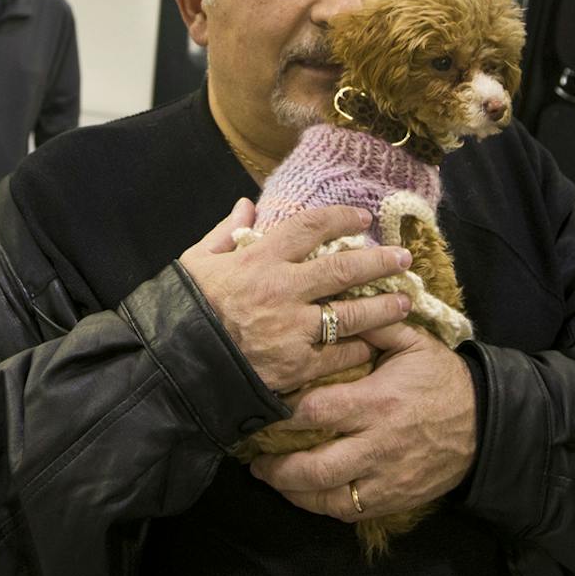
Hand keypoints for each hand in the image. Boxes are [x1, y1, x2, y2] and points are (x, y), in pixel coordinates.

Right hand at [179, 199, 412, 394]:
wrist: (170, 369)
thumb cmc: (180, 312)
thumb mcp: (196, 263)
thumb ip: (225, 233)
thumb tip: (246, 207)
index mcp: (259, 258)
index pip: (310, 227)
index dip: (341, 218)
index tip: (363, 218)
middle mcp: (283, 289)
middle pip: (344, 268)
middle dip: (379, 262)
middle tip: (403, 260)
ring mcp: (293, 330)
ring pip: (352, 314)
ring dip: (383, 309)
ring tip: (404, 303)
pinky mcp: (296, 367)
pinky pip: (339, 356)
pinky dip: (359, 350)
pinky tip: (374, 346)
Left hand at [248, 320, 476, 520]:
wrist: (486, 425)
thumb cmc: (442, 380)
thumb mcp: (414, 344)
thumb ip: (373, 327)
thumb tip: (336, 305)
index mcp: (377, 402)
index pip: (316, 412)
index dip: (283, 414)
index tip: (264, 409)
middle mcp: (377, 445)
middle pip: (313, 467)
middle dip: (276, 467)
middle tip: (253, 458)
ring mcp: (384, 478)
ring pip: (327, 498)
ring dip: (291, 492)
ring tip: (270, 478)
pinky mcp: (393, 500)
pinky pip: (348, 512)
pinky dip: (320, 506)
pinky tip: (304, 494)